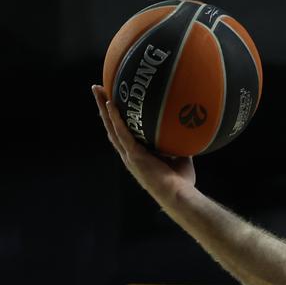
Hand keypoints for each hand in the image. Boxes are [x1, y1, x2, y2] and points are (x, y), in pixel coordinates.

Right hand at [92, 85, 195, 203]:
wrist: (178, 195)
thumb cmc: (181, 182)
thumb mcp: (181, 158)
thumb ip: (179, 145)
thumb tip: (188, 130)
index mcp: (136, 154)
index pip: (121, 133)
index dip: (114, 118)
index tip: (110, 103)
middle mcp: (128, 154)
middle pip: (110, 126)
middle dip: (102, 107)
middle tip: (97, 89)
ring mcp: (129, 155)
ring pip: (111, 126)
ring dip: (103, 107)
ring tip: (97, 89)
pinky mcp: (134, 156)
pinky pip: (122, 133)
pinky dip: (116, 119)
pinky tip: (110, 104)